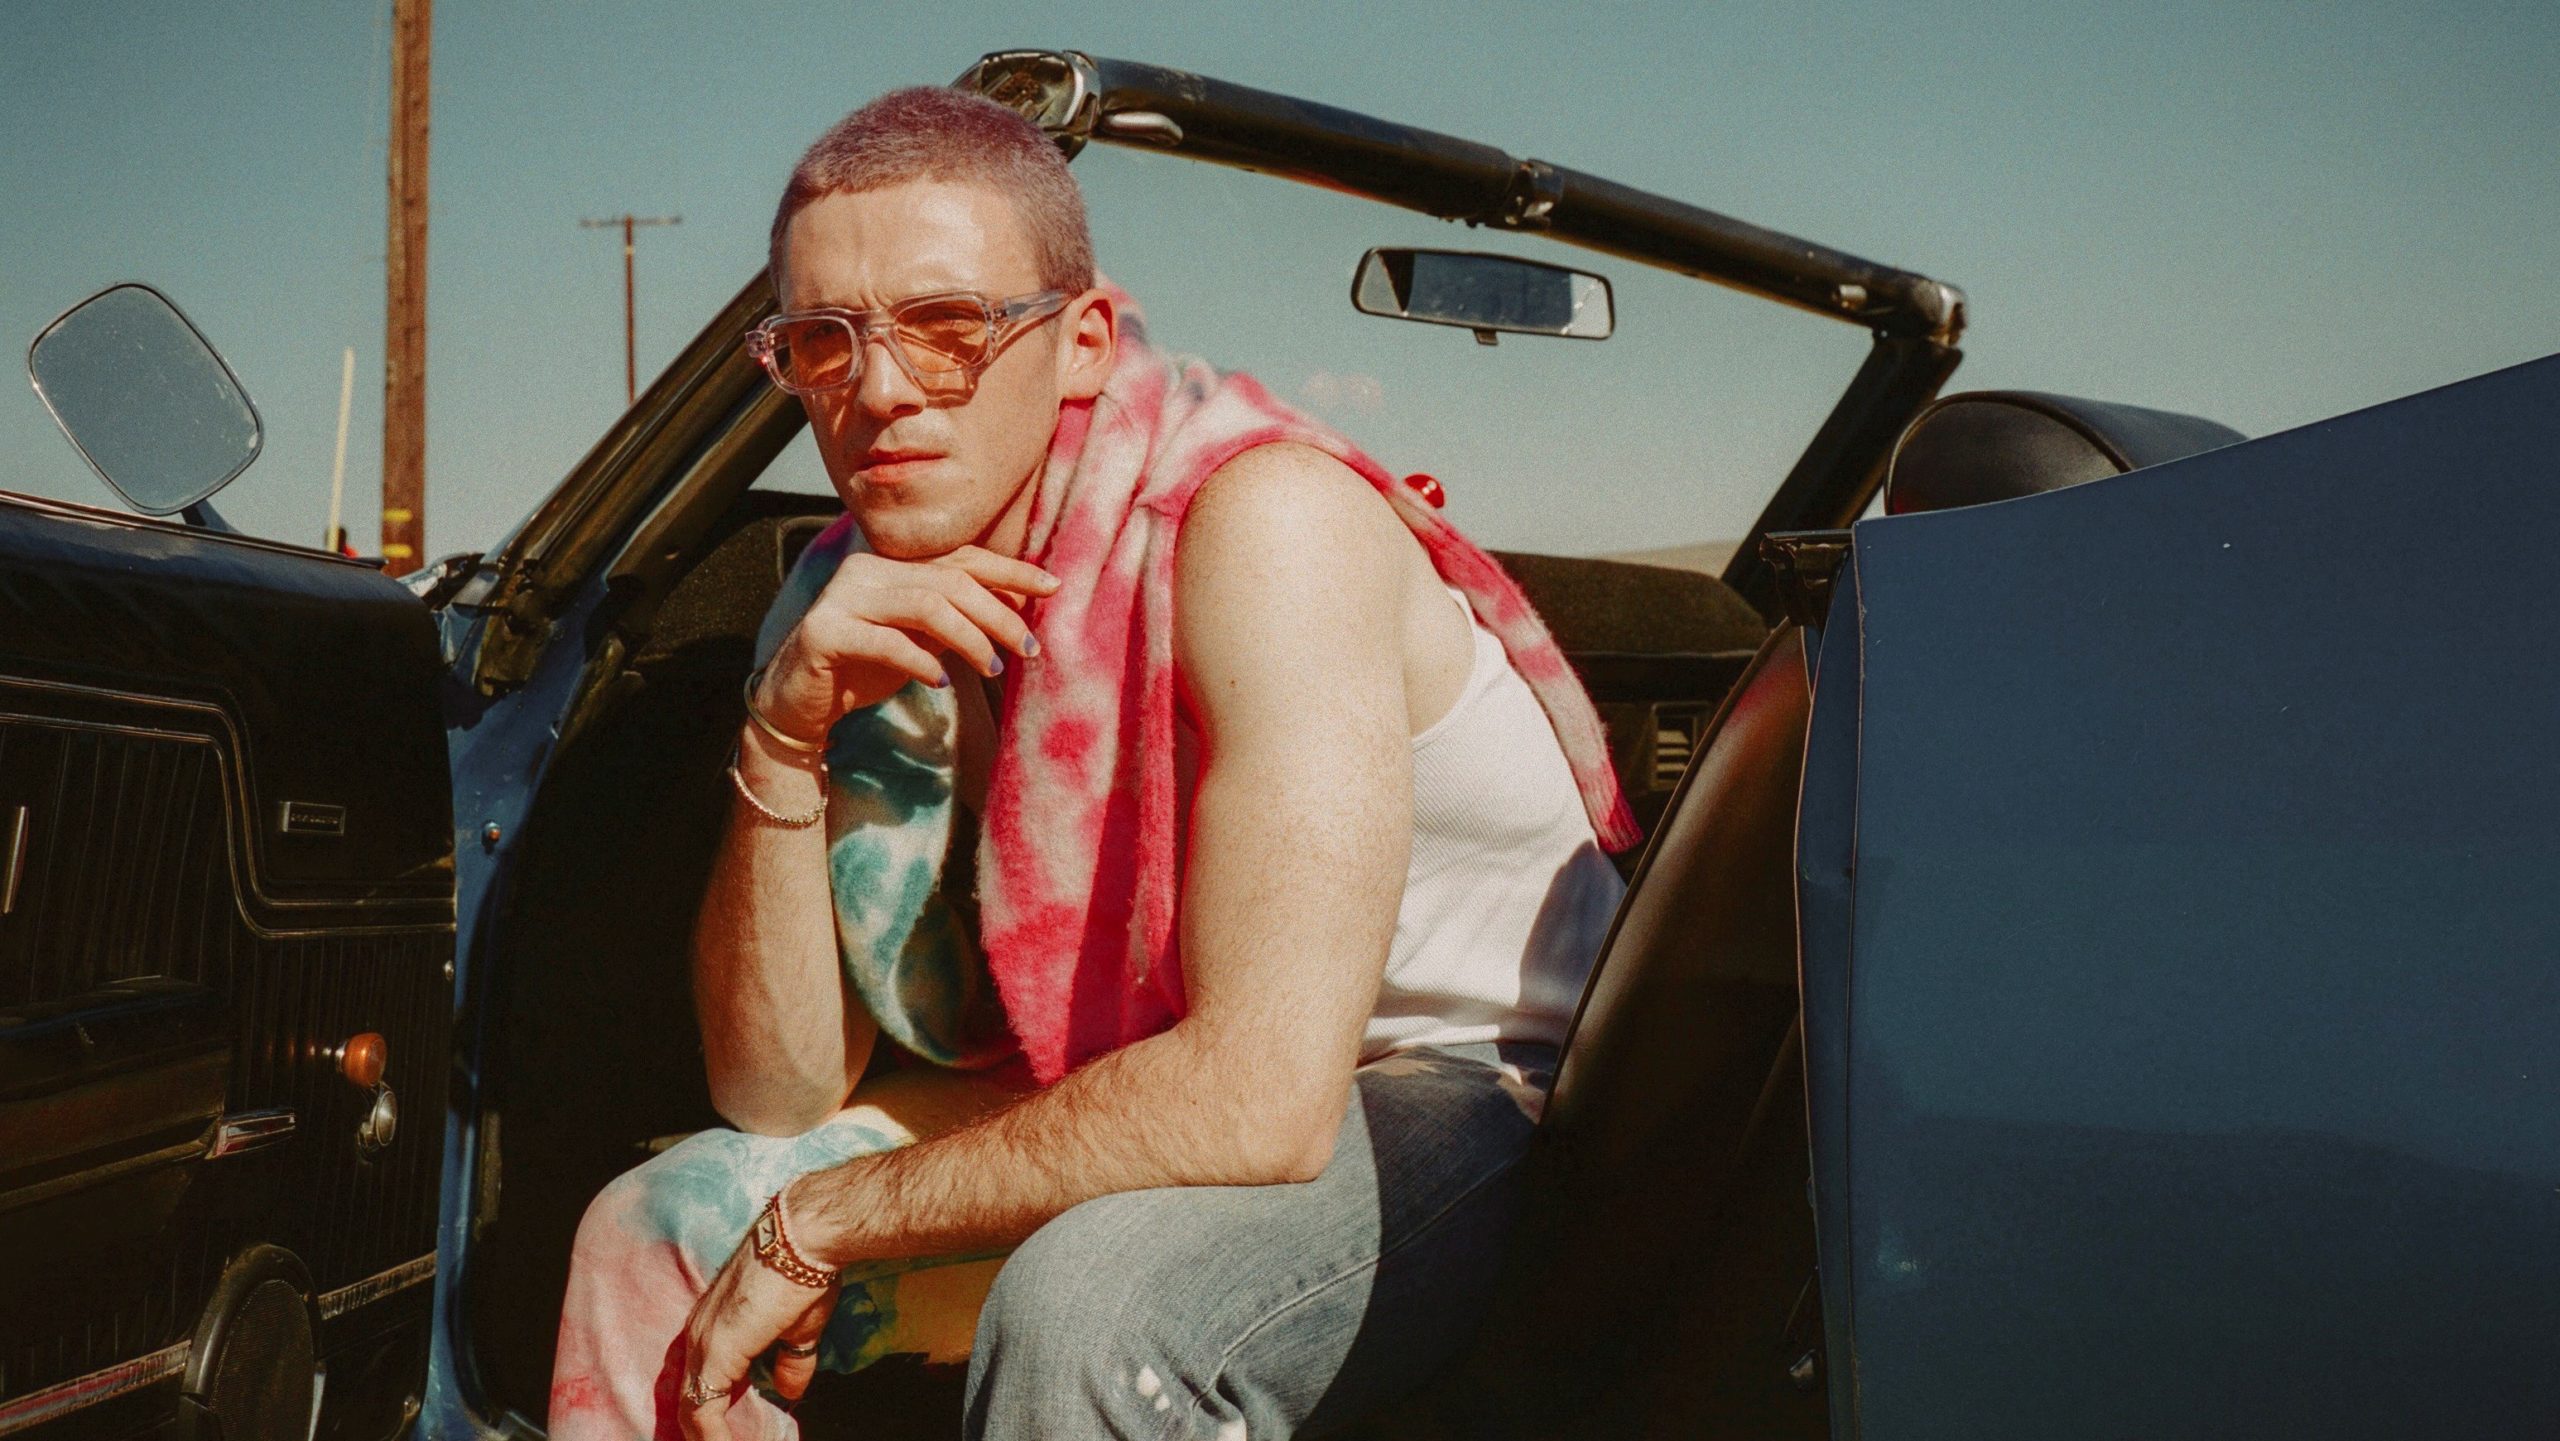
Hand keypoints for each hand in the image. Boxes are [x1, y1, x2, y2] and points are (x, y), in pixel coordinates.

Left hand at [676, 1223, 838, 1438]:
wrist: (804, 1238)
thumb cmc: (804, 1270)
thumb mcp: (799, 1328)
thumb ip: (790, 1362)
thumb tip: (789, 1391)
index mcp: (714, 1325)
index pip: (701, 1379)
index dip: (709, 1413)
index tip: (724, 1434)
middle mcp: (699, 1333)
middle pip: (689, 1398)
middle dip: (701, 1432)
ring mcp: (703, 1343)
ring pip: (691, 1407)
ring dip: (705, 1437)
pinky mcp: (715, 1353)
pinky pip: (703, 1410)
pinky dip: (711, 1438)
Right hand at [757, 544, 1058, 741]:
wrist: (799, 703)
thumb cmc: (866, 667)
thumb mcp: (921, 638)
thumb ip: (958, 618)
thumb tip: (1019, 607)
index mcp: (892, 562)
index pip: (962, 558)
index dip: (1010, 571)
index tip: (1053, 588)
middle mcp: (867, 569)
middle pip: (951, 580)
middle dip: (999, 614)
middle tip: (1030, 648)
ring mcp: (843, 596)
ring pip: (925, 605)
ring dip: (970, 639)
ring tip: (995, 668)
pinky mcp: (824, 631)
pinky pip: (886, 641)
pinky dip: (922, 662)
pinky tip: (941, 683)